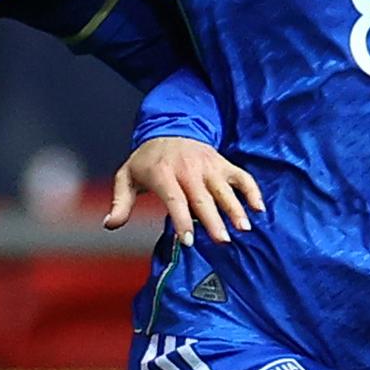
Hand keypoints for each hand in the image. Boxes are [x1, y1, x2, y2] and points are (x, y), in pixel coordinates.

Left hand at [106, 138, 264, 247]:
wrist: (169, 129)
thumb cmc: (147, 160)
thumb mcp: (127, 177)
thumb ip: (120, 202)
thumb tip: (110, 224)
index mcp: (163, 174)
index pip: (174, 199)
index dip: (181, 220)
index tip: (188, 241)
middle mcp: (188, 169)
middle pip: (202, 198)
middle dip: (213, 220)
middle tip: (222, 241)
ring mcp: (208, 166)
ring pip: (224, 189)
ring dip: (236, 208)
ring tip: (244, 228)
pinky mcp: (223, 164)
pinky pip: (241, 177)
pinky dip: (252, 191)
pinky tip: (259, 209)